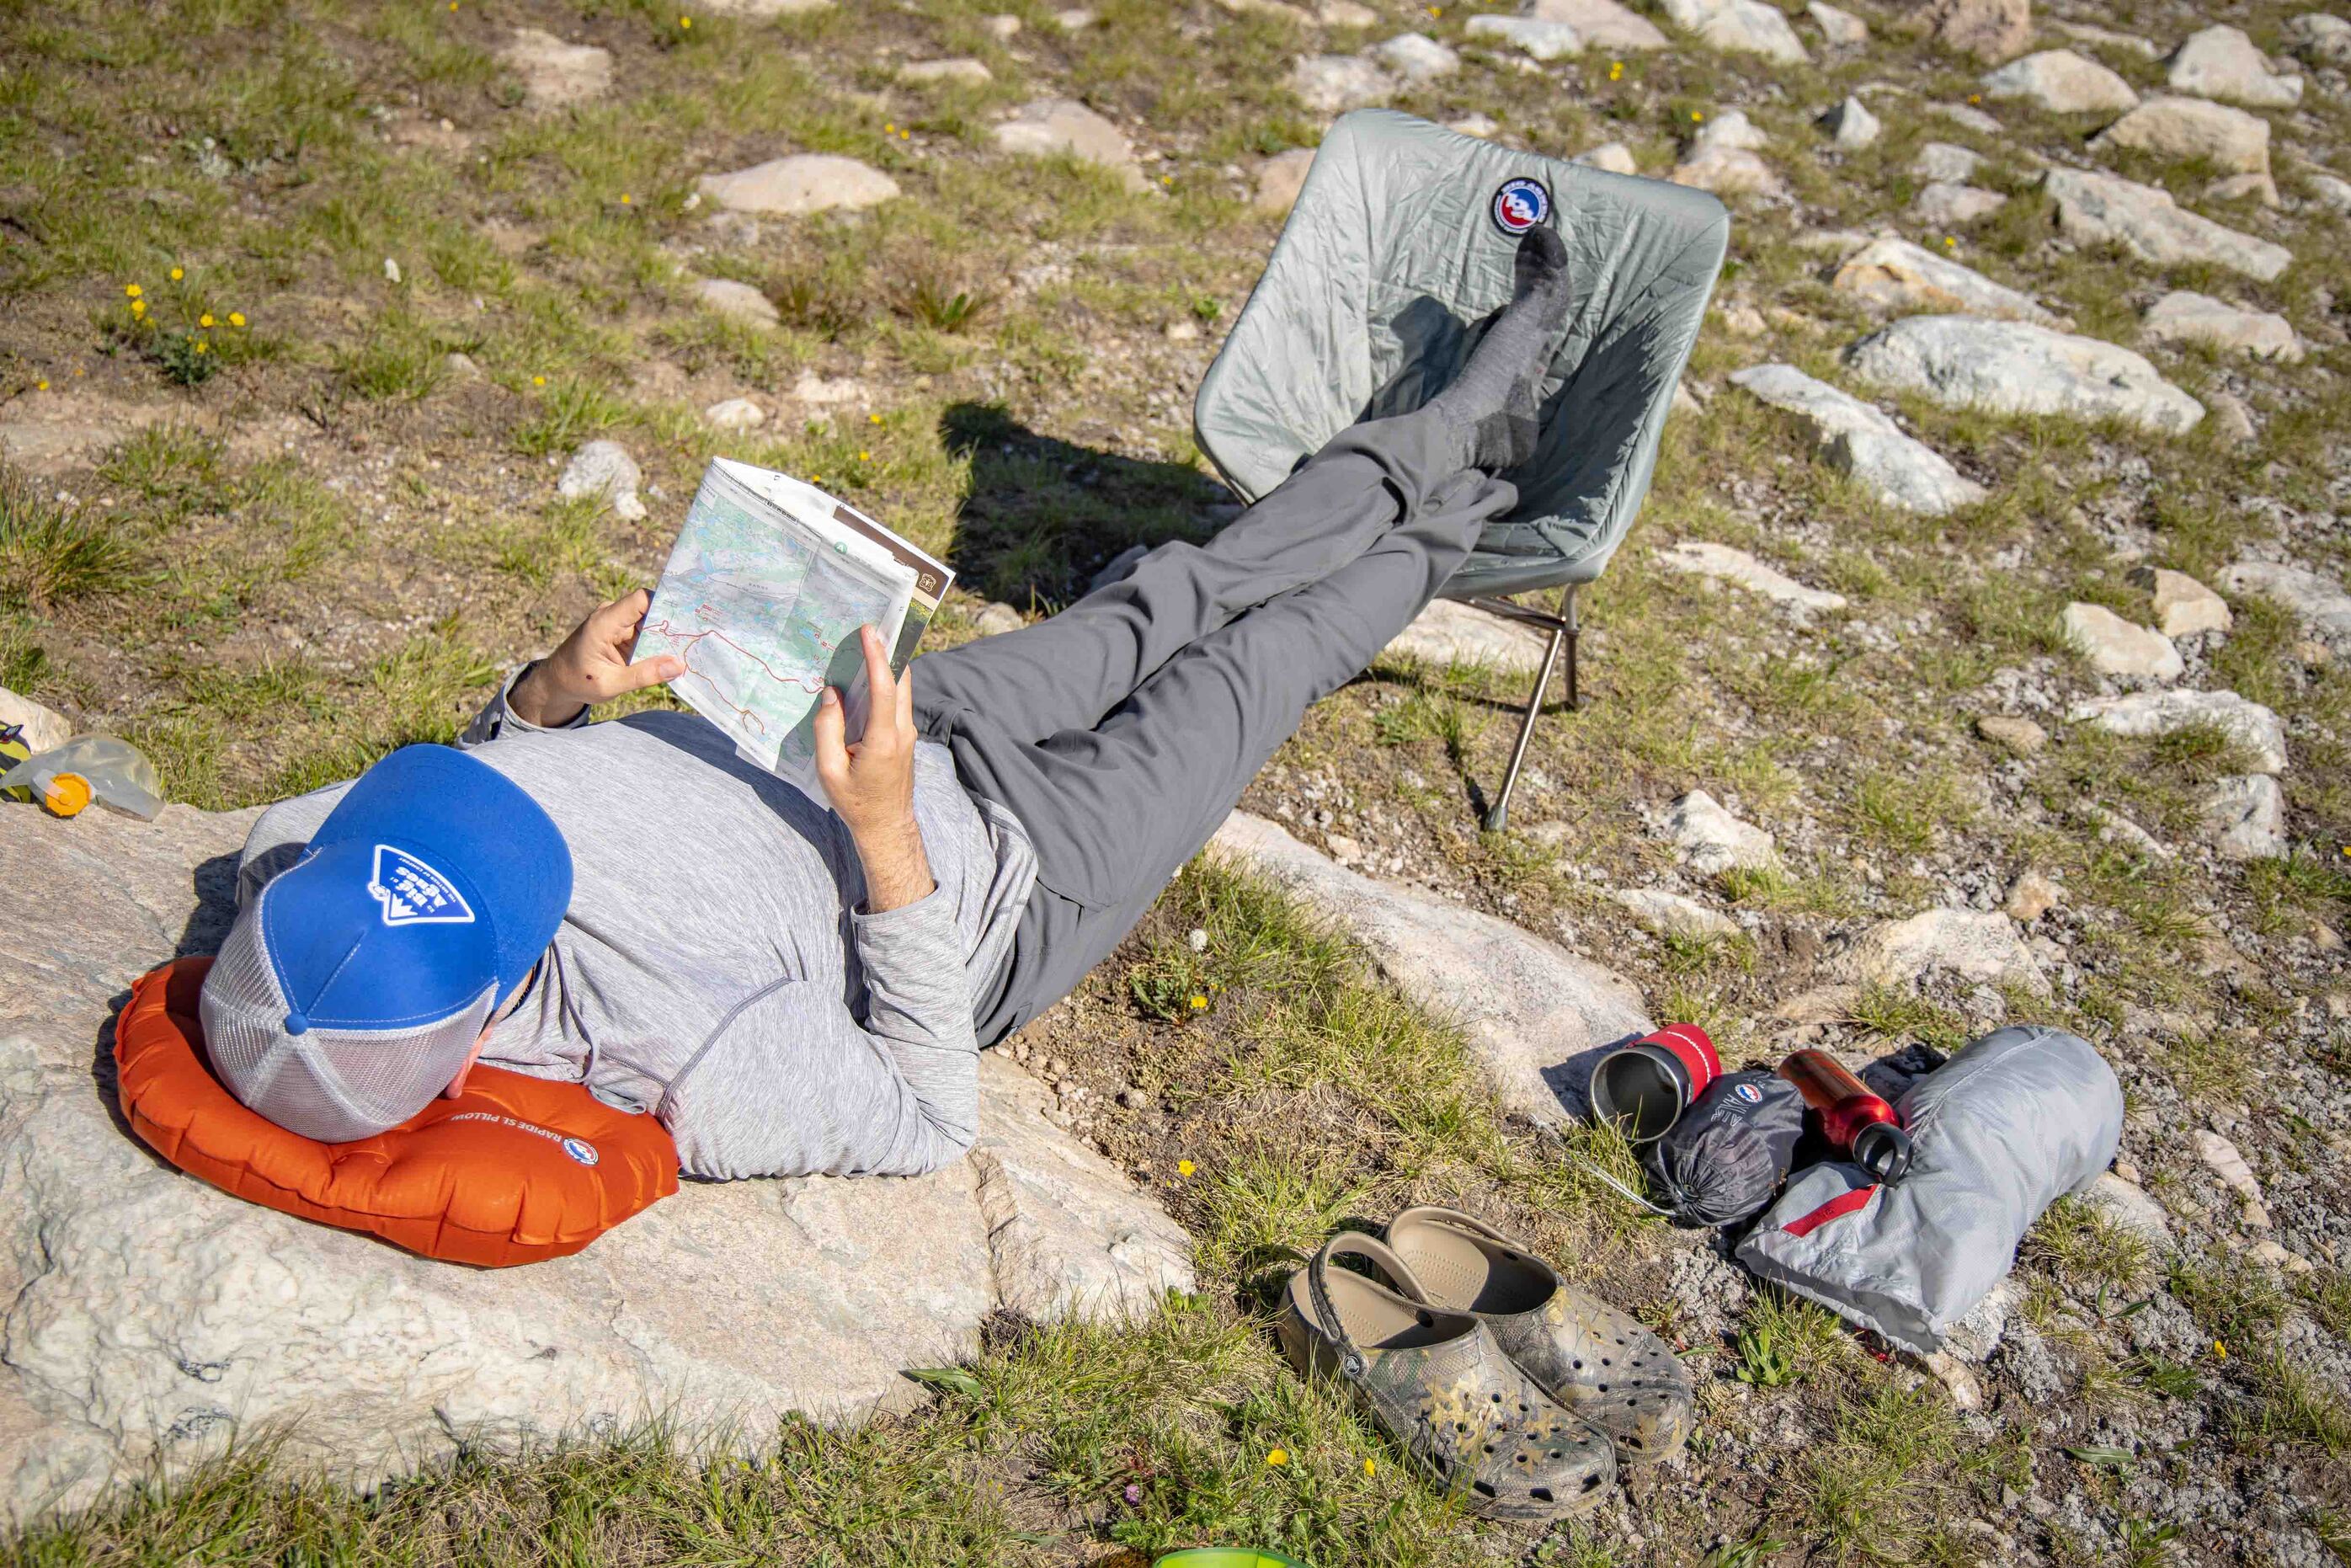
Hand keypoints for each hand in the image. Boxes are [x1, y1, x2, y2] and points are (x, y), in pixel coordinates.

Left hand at [509, 589, 684, 727]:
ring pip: (650, 622)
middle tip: (696, 638)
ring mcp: (616, 623)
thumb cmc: (578, 682)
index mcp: (604, 622)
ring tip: (688, 649)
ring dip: (666, 636)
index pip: (640, 599)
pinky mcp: (621, 633)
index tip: (688, 618)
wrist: (557, 682)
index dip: (665, 604)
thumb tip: (678, 666)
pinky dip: (658, 643)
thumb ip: (644, 675)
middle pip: (650, 610)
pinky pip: (645, 632)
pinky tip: (672, 655)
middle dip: (672, 624)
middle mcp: (611, 616)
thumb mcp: (611, 684)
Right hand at [812, 624, 933, 910]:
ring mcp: (908, 733)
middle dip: (888, 650)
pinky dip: (886, 682)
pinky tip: (867, 675)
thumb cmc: (855, 802)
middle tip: (871, 624)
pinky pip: (897, 701)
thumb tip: (832, 693)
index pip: (884, 688)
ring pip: (902, 689)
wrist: (887, 826)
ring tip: (867, 642)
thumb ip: (827, 729)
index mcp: (884, 740)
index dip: (877, 656)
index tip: (870, 630)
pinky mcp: (905, 736)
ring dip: (887, 665)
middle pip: (900, 680)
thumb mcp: (830, 769)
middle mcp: (903, 731)